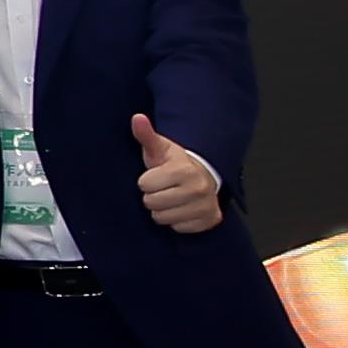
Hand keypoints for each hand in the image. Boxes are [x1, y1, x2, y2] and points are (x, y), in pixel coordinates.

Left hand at [131, 114, 224, 235]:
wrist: (204, 175)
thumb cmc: (175, 163)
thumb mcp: (160, 148)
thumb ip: (146, 135)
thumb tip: (137, 118)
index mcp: (184, 170)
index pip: (144, 185)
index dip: (147, 181)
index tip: (157, 175)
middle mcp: (199, 189)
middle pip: (152, 204)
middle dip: (153, 196)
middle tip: (164, 188)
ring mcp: (206, 206)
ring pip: (163, 219)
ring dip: (163, 210)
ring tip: (172, 197)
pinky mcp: (211, 220)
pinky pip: (179, 228)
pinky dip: (178, 221)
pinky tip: (183, 208)